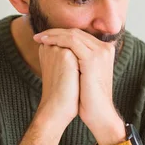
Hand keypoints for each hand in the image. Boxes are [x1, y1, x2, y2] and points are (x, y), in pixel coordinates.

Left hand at [34, 29, 124, 144]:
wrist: (98, 113)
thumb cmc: (89, 97)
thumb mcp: (85, 74)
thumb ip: (79, 60)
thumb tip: (61, 51)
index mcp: (105, 51)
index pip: (81, 35)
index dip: (62, 34)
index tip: (45, 37)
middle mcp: (106, 48)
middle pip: (77, 32)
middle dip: (55, 32)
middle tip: (39, 35)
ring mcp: (101, 52)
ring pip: (72, 34)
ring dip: (53, 34)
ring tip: (39, 38)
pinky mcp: (93, 58)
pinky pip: (71, 41)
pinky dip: (56, 39)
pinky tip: (44, 42)